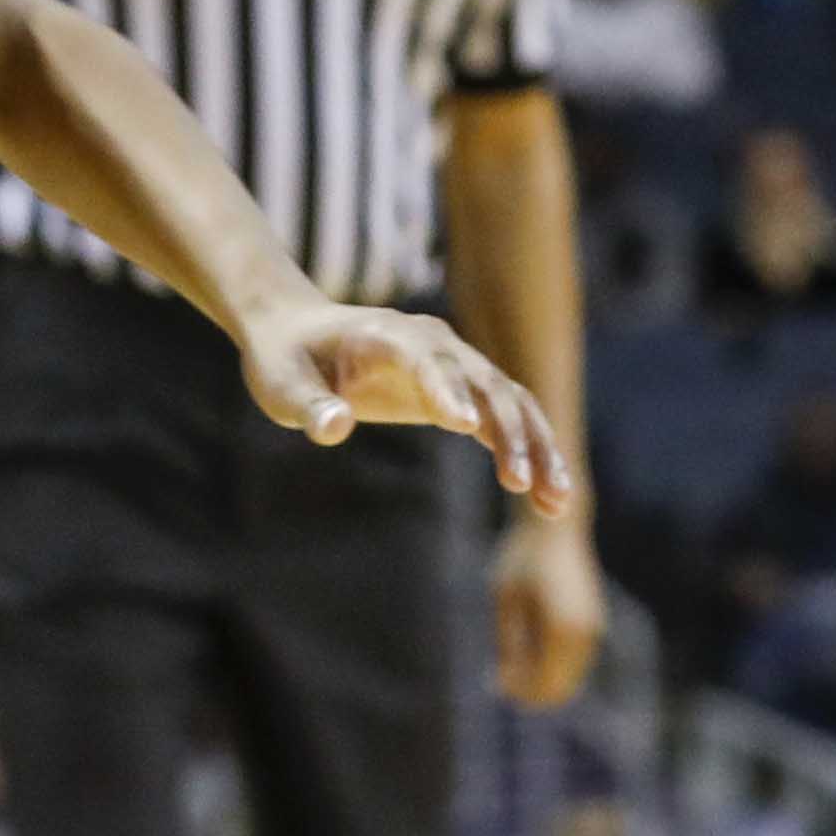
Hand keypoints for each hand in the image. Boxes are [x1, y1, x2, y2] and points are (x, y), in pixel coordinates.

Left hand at [234, 300, 575, 505]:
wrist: (297, 332)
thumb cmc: (284, 359)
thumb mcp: (280, 383)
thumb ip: (308, 404)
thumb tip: (335, 428)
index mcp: (388, 336)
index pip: (428, 360)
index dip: (448, 389)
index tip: (466, 427)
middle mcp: (433, 344)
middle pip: (487, 383)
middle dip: (510, 431)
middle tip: (521, 484)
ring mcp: (454, 365)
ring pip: (512, 403)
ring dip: (538, 448)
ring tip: (555, 503)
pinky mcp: (460, 391)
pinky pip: (506, 420)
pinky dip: (530, 454)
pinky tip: (547, 499)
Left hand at [492, 516, 606, 708]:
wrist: (556, 527)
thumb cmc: (522, 557)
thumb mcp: (505, 601)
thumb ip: (508, 646)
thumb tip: (504, 686)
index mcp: (562, 629)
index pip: (545, 685)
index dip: (519, 694)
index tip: (492, 682)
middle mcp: (585, 634)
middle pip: (560, 689)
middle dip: (529, 692)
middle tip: (498, 678)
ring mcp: (593, 630)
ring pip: (569, 680)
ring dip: (540, 680)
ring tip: (508, 660)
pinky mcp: (593, 624)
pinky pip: (573, 664)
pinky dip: (551, 667)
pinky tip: (525, 650)